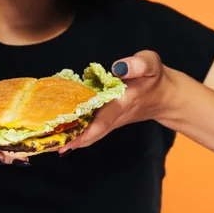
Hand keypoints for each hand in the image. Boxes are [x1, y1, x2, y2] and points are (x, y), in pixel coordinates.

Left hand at [58, 50, 173, 153]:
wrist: (165, 97)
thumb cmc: (154, 78)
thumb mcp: (150, 64)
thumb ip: (138, 64)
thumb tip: (119, 67)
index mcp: (123, 102)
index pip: (104, 119)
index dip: (87, 130)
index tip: (70, 141)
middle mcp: (115, 116)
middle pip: (91, 133)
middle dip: (71, 140)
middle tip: (48, 148)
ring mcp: (111, 121)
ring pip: (90, 134)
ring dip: (70, 140)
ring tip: (48, 146)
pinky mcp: (107, 121)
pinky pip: (90, 130)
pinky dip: (76, 134)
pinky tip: (59, 137)